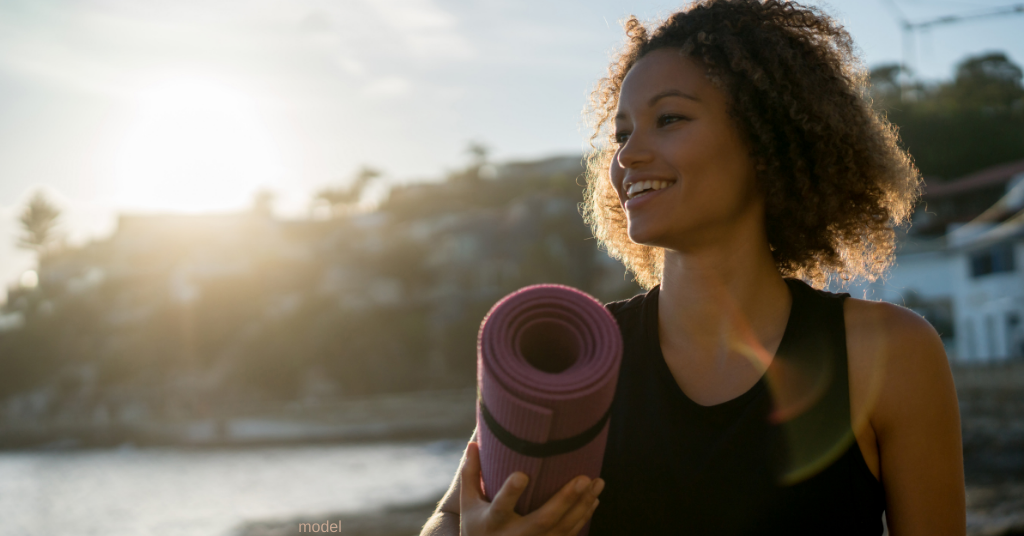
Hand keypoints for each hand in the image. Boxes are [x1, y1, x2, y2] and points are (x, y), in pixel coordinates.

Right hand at [459, 442, 602, 535]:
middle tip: (582, 479)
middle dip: (564, 500)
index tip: (522, 475)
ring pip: (563, 528)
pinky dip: (584, 516)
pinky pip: (570, 534)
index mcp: (492, 522)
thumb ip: (471, 474)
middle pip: (543, 520)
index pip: (501, 506)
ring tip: (597, 482)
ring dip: (582, 506)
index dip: (511, 493)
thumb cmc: (477, 527)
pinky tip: (594, 499)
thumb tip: (473, 442)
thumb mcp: (469, 504)